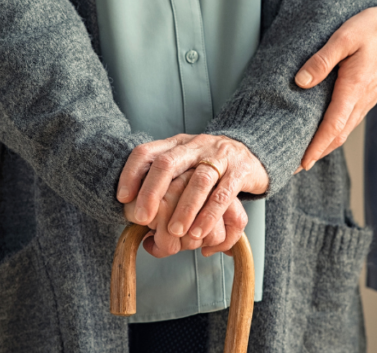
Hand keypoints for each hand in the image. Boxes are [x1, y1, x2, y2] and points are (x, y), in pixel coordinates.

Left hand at [117, 134, 268, 249]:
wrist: (253, 153)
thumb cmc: (210, 167)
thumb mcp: (185, 167)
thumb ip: (164, 188)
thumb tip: (141, 226)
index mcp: (177, 144)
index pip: (147, 152)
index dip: (131, 173)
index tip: (122, 198)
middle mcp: (196, 146)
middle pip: (168, 163)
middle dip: (152, 192)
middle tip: (142, 218)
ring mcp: (219, 156)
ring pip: (199, 180)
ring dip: (184, 209)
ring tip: (175, 233)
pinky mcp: (240, 171)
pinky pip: (224, 194)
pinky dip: (209, 215)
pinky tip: (199, 233)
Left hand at [294, 3, 376, 169]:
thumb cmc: (375, 30)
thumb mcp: (344, 38)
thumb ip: (322, 60)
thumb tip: (301, 81)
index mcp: (353, 89)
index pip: (332, 127)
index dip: (315, 147)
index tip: (301, 163)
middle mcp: (361, 101)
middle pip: (337, 136)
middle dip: (316, 154)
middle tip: (294, 166)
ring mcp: (367, 100)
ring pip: (344, 131)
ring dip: (325, 145)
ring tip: (305, 154)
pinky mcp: (368, 96)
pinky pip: (349, 121)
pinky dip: (335, 133)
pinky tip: (324, 132)